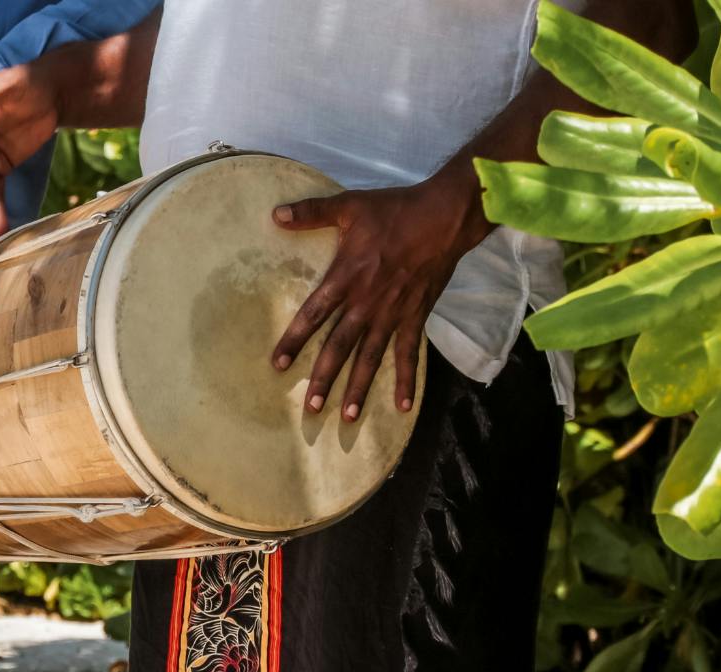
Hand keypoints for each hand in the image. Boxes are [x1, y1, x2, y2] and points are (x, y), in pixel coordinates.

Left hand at [270, 167, 488, 418]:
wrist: (444, 217)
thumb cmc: (395, 211)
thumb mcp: (350, 205)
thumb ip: (312, 212)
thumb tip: (276, 213)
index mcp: (347, 277)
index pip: (313, 314)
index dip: (294, 339)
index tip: (277, 365)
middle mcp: (367, 302)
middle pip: (340, 346)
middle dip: (324, 377)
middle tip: (311, 408)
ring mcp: (393, 313)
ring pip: (371, 357)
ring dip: (359, 388)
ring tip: (346, 416)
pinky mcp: (416, 316)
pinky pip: (409, 353)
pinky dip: (407, 379)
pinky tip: (404, 406)